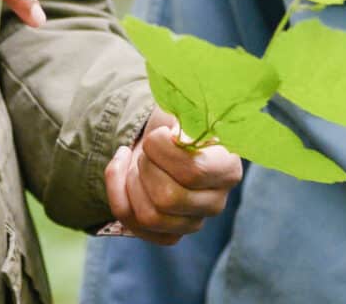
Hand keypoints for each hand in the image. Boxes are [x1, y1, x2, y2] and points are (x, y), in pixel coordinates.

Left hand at [102, 109, 243, 244]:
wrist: (161, 138)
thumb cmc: (174, 123)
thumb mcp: (182, 110)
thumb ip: (185, 116)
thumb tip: (178, 134)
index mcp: (228, 169)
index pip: (193, 172)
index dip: (162, 151)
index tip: (156, 134)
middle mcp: (216, 202)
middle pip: (167, 198)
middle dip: (145, 167)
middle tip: (146, 148)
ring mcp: (193, 222)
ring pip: (148, 216)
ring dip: (130, 181)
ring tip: (136, 159)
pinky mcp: (170, 234)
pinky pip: (133, 224)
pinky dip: (118, 192)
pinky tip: (123, 172)